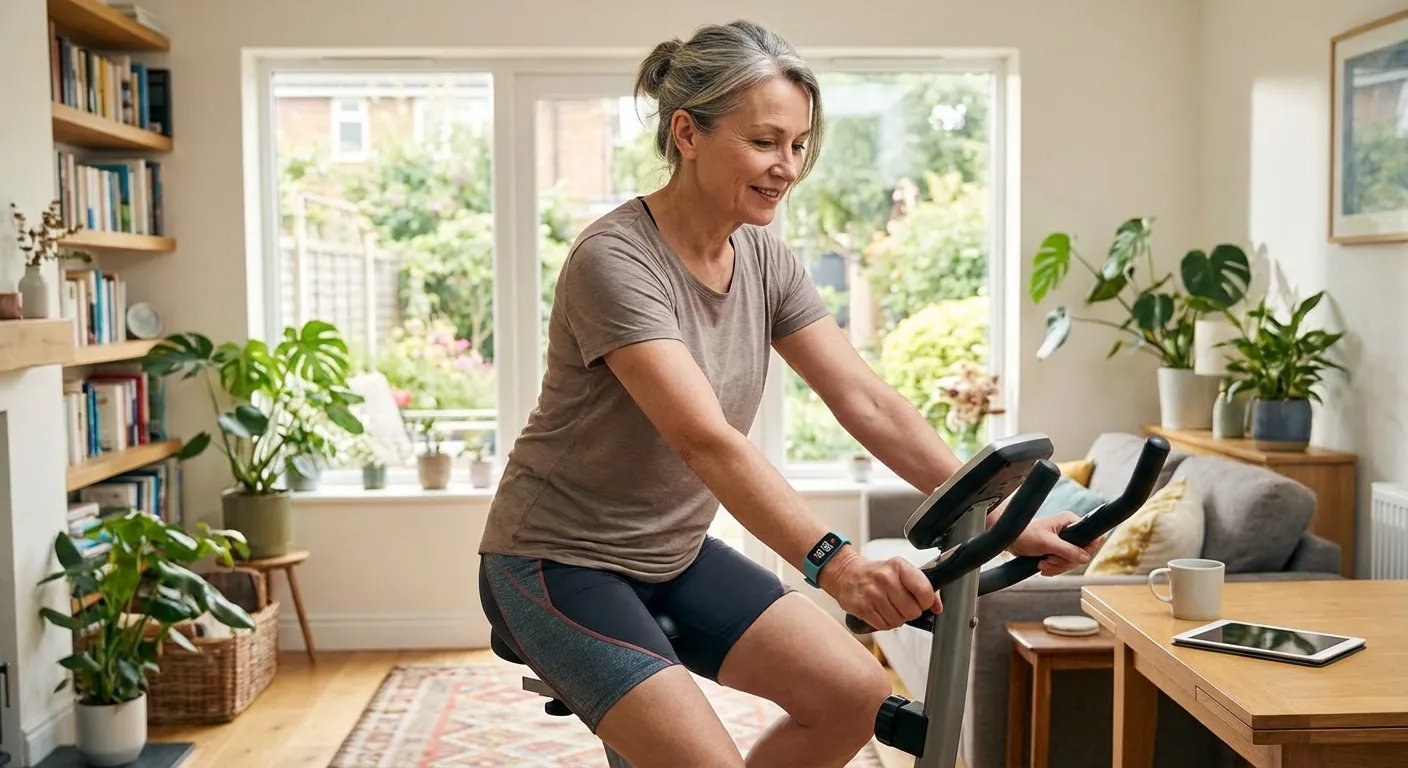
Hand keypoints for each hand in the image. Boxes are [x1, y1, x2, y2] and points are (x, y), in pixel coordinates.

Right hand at [819, 547, 941, 630]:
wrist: (845, 573)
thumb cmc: (876, 574)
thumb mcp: (900, 572)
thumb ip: (922, 587)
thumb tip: (937, 607)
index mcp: (899, 566)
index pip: (925, 591)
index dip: (926, 602)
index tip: (921, 601)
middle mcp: (885, 578)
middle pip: (912, 611)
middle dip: (910, 612)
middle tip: (901, 605)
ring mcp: (872, 593)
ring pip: (898, 621)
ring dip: (896, 618)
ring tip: (888, 607)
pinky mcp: (862, 607)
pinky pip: (883, 626)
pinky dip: (884, 623)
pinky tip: (879, 612)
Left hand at [1007, 511, 1100, 576]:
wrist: (1009, 540)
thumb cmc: (1025, 534)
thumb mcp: (1047, 543)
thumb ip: (1067, 550)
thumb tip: (1085, 558)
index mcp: (1070, 522)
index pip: (1092, 537)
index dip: (1086, 550)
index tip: (1074, 558)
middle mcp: (1069, 531)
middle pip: (1081, 554)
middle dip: (1064, 562)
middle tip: (1049, 560)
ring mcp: (1063, 542)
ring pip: (1071, 562)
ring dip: (1056, 567)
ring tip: (1042, 564)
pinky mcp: (1056, 551)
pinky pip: (1062, 565)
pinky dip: (1052, 569)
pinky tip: (1042, 566)